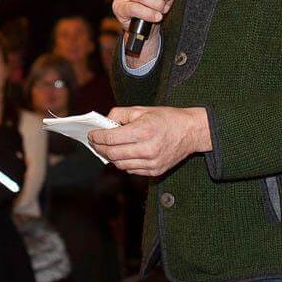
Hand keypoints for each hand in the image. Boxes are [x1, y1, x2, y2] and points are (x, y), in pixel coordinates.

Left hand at [88, 106, 210, 176]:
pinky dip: (123, 163)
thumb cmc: (166, 118)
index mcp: (143, 131)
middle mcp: (148, 149)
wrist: (191, 131)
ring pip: (120, 165)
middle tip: (94, 142)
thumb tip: (103, 123)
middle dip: (100, 148)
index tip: (91, 134)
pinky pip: (132, 170)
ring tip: (106, 148)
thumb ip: (119, 114)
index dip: (97, 137)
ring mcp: (152, 162)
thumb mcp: (141, 110)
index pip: (111, 138)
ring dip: (110, 157)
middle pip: (113, 154)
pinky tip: (122, 154)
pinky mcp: (156, 171)